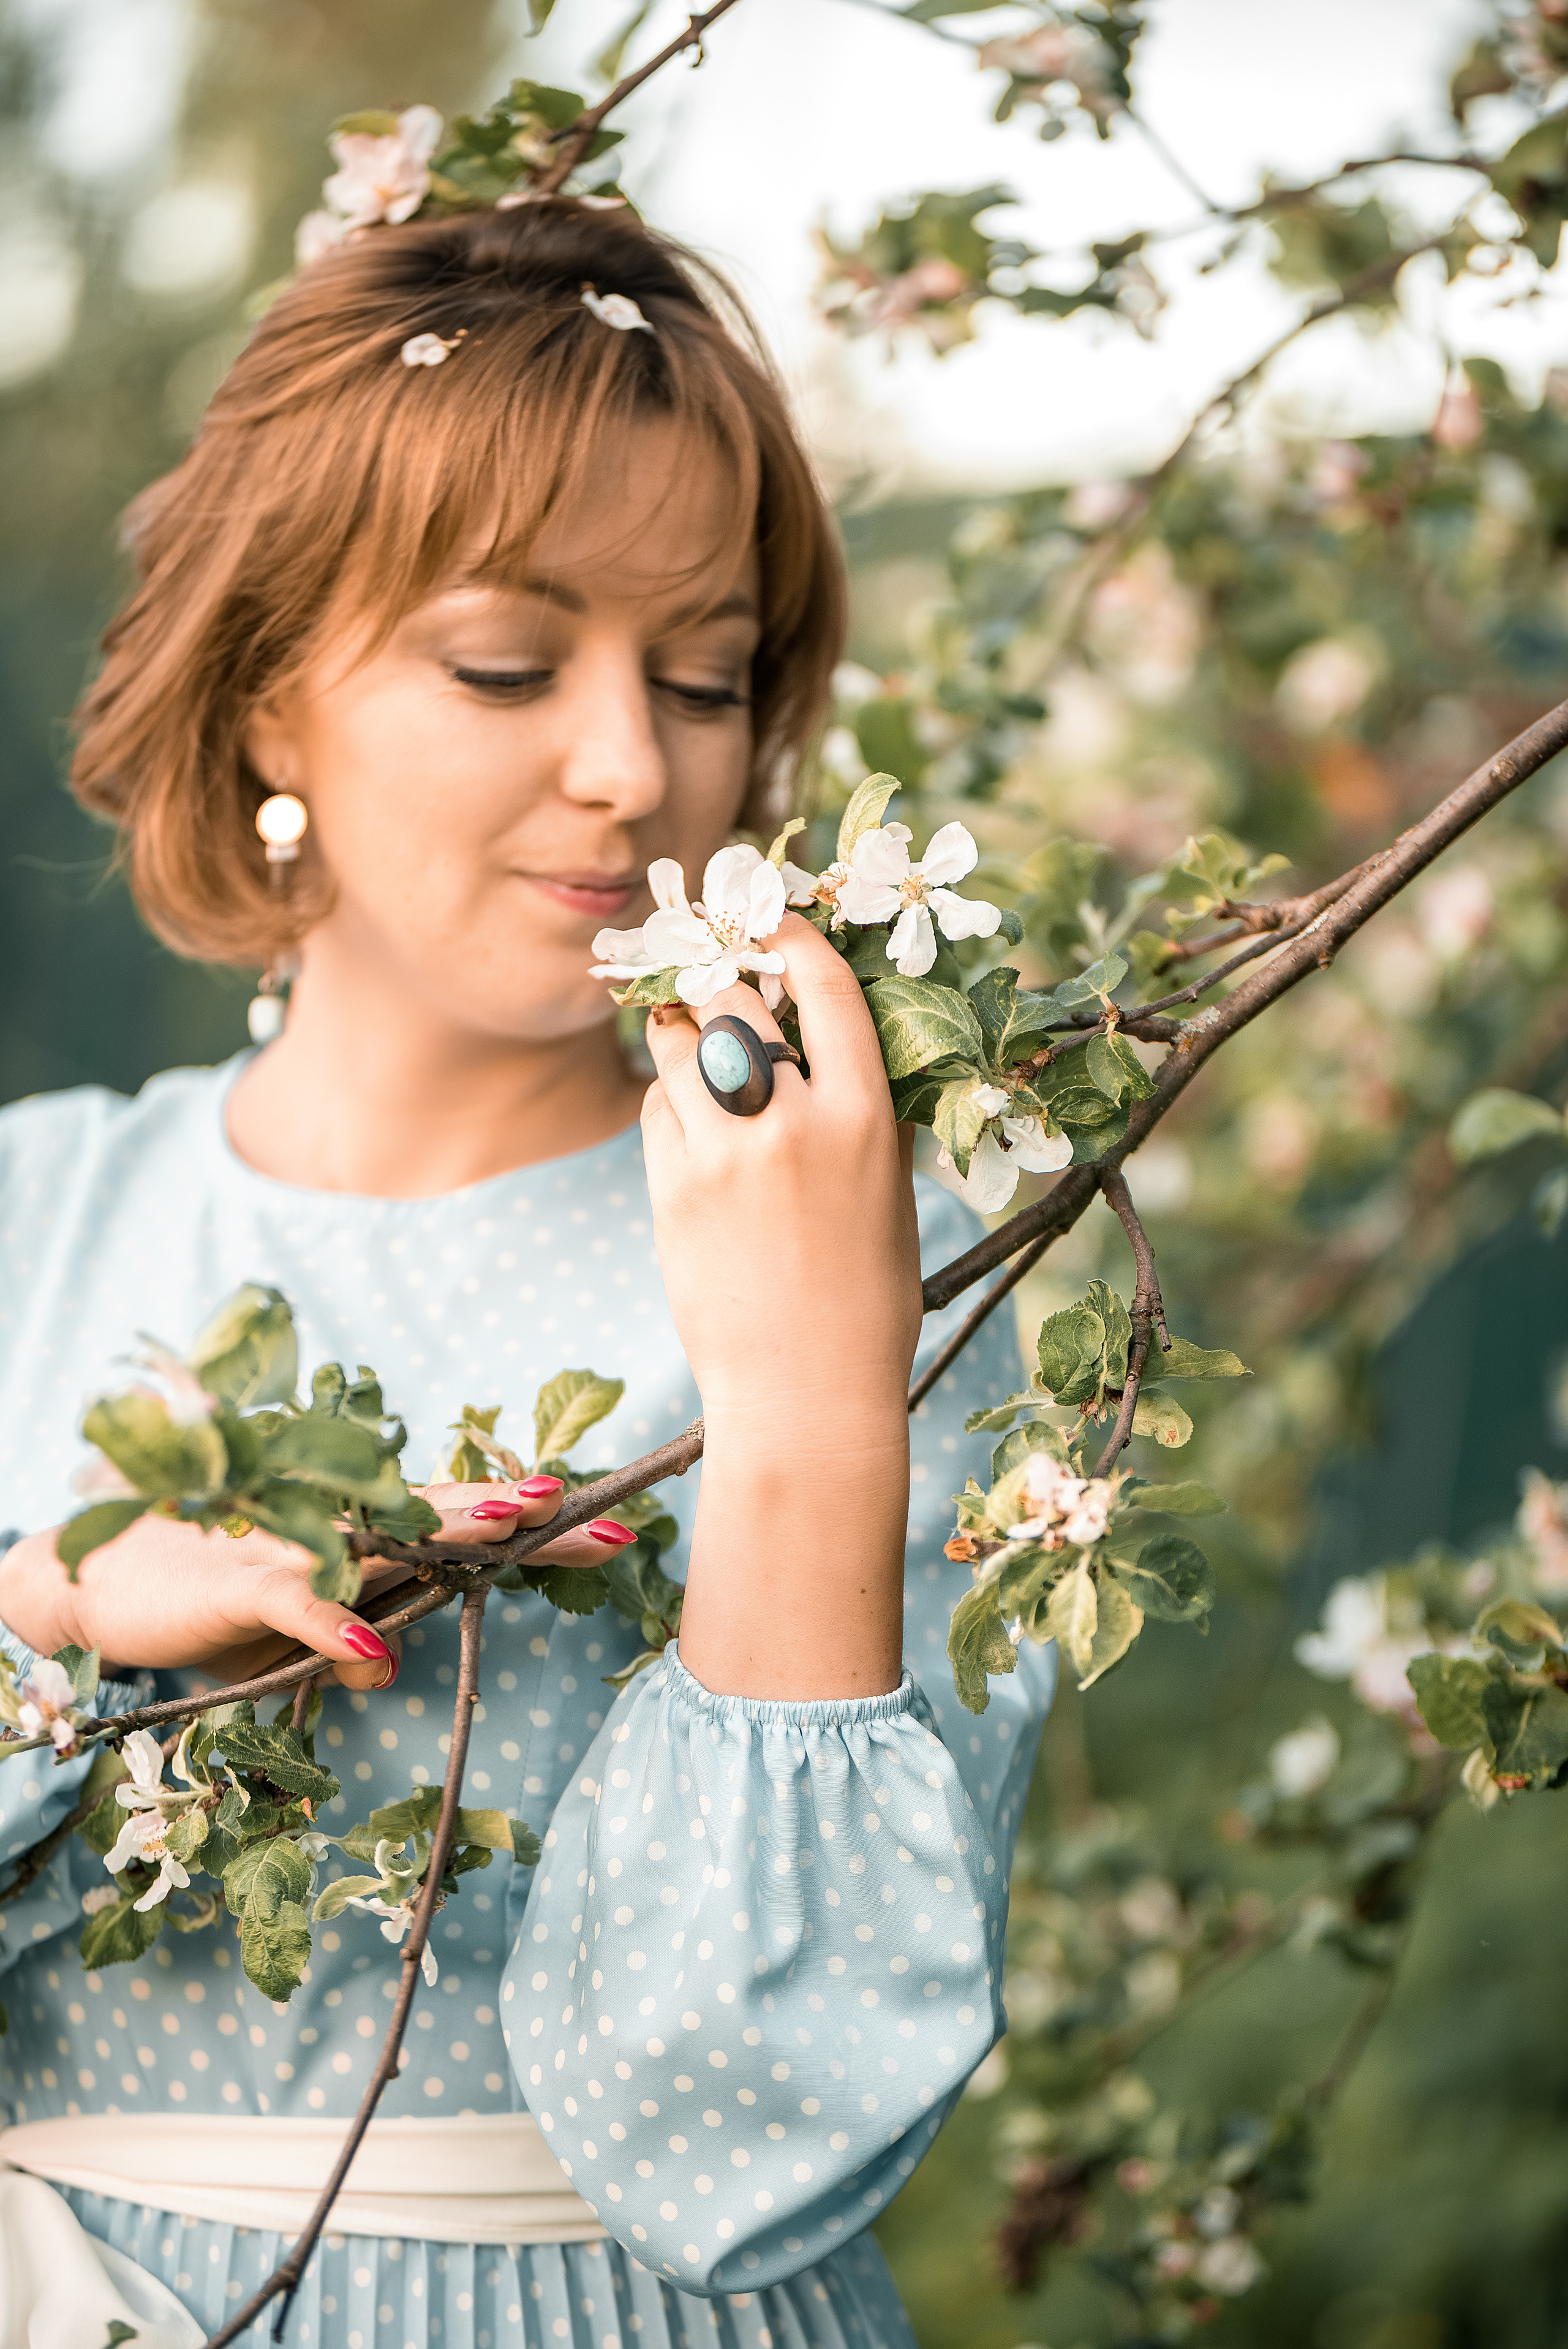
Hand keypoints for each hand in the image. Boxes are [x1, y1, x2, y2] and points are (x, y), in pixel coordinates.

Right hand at [0, 1478, 629, 1689]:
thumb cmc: (215, 1605)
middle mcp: (347, 1535)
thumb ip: (349, 1643)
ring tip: (519, 1522)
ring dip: (454, 1530)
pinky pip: (302, 1608)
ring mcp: (298, 1553)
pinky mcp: (245, 1589)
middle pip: (454, 1519)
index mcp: (371, 1545)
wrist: (107, 1581)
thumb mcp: (296, 1639)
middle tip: (607, 1514)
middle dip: (533, 1518)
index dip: (546, 1529)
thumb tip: (387, 1668)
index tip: (623, 1529)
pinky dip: (338, 1627)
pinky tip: (378, 1651)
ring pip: (391, 1538)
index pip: (473, 1530)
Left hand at [642, 912, 921, 1421]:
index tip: (771, 919)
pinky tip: (689, 1129)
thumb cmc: (865, 1299)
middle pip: (738, 1000)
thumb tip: (842, 1040)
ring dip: (683, 1033)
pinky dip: (667, 1103)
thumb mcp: (890, 1195)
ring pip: (681, 1044)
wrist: (807, 1393)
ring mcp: (727, 1155)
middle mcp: (795, 1124)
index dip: (791, 936)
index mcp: (866, 1119)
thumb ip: (867, 1113)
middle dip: (722, 980)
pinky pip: (656, 1108)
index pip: (825, 988)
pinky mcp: (673, 1189)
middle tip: (715, 976)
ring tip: (695, 1050)